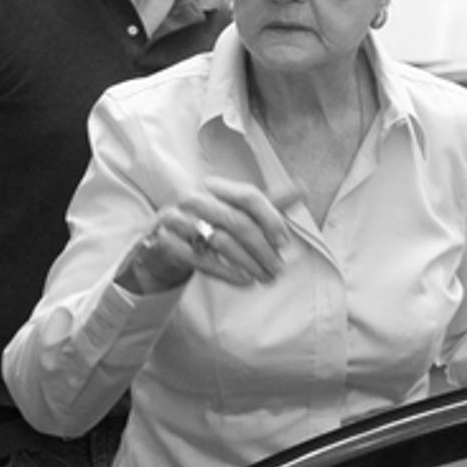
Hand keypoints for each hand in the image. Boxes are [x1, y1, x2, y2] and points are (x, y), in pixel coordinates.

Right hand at [116, 178, 301, 294]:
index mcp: (214, 185)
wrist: (165, 246)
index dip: (270, 218)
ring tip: (266, 277)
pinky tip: (245, 280)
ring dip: (249, 263)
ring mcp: (175, 219)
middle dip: (263, 248)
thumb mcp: (237, 212)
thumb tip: (302, 187)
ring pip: (220, 241)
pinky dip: (227, 272)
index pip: (248, 196)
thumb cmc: (209, 225)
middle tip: (280, 268)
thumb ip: (268, 202)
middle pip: (237, 221)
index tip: (285, 242)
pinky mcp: (164, 242)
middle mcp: (193, 198)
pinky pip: (200, 260)